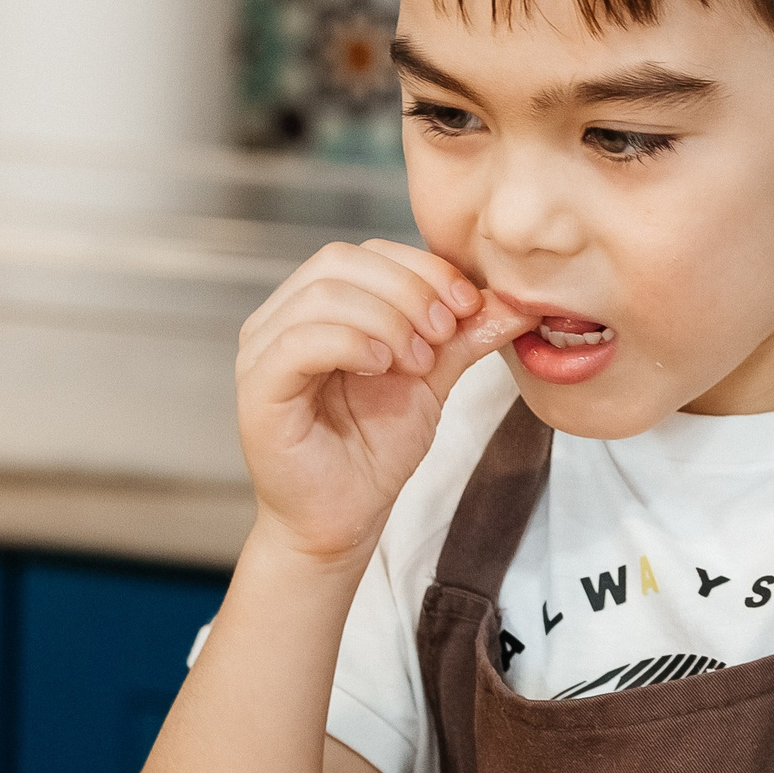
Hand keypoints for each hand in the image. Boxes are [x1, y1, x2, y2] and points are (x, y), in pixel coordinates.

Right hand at [236, 239, 535, 561]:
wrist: (344, 519)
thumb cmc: (373, 451)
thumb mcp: (431, 378)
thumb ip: (463, 336)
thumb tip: (515, 301)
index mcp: (320, 306)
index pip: (368, 253)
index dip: (423, 268)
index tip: (468, 303)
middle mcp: (282, 318)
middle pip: (341, 262)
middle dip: (408, 289)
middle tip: (444, 332)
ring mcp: (262, 350)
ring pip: (323, 296)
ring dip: (387, 320)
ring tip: (418, 362)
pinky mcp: (257, 388)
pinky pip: (298, 342)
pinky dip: (351, 343)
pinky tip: (381, 368)